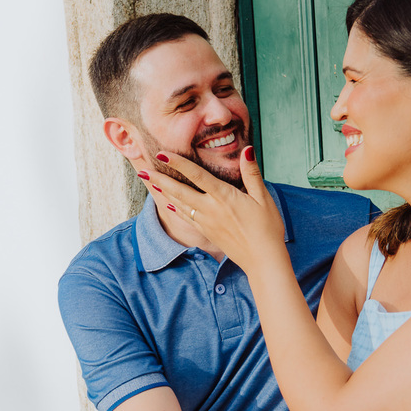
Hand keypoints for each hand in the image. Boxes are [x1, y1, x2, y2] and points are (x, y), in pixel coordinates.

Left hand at [143, 147, 286, 274]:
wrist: (263, 260)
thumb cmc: (267, 228)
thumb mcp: (264, 198)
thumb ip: (252, 174)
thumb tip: (247, 149)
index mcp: (224, 197)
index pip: (196, 175)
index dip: (178, 163)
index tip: (162, 154)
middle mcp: (210, 209)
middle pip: (180, 191)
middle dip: (160, 179)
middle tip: (142, 170)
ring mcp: (206, 222)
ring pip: (180, 204)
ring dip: (163, 192)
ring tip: (150, 182)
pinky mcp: (206, 233)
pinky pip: (186, 218)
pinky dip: (174, 209)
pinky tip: (168, 203)